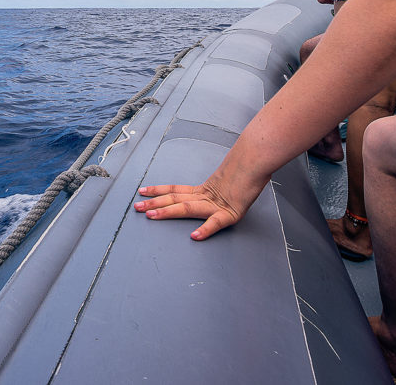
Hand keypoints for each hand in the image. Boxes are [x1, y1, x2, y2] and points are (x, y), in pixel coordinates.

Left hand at [133, 169, 266, 239]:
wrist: (258, 159)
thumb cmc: (247, 168)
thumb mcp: (228, 179)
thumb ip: (219, 187)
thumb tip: (214, 190)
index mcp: (205, 190)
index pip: (175, 190)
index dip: (158, 191)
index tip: (142, 191)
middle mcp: (207, 196)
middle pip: (175, 199)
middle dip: (154, 203)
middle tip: (137, 207)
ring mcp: (218, 205)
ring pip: (188, 208)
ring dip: (168, 212)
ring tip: (153, 216)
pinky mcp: (232, 213)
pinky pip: (216, 222)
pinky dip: (205, 229)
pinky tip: (194, 236)